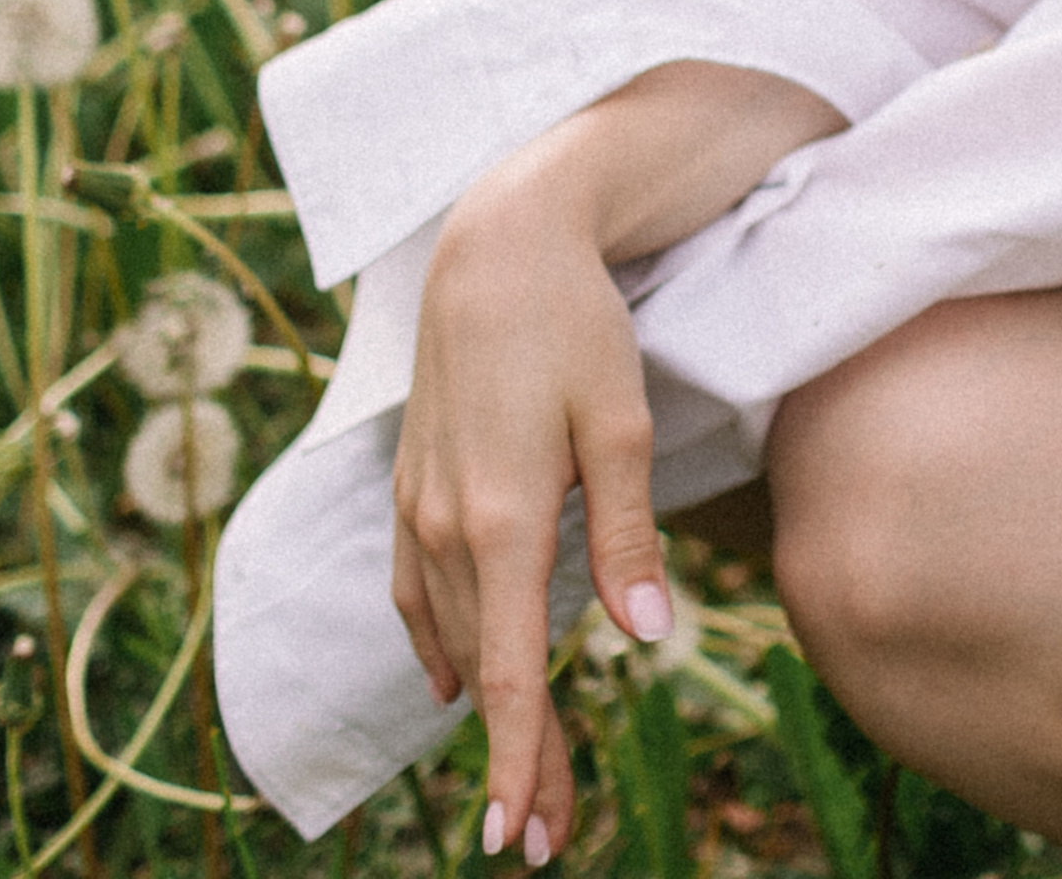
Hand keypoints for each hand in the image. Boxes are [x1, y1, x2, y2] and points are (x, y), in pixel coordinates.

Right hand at [386, 61, 844, 855]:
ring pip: (450, 638)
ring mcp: (420, 507)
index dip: (517, 757)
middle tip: (545, 835)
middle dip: (515, 753)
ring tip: (520, 775)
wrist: (494, 242)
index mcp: (500, 520)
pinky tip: (453, 678)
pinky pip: (418, 591)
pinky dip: (440, 644)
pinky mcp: (413, 485)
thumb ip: (627, 538)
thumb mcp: (620, 424)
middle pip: (482, 672)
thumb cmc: (572, 324)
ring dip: (483, 708)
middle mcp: (447, 527)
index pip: (509, 672)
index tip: (521, 835)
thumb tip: (648, 639)